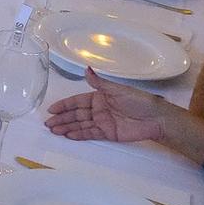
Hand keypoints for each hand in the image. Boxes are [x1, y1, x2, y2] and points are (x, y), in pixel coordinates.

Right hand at [45, 68, 175, 143]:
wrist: (155, 118)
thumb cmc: (139, 101)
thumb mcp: (117, 89)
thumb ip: (99, 82)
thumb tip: (85, 69)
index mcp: (99, 96)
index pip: (77, 101)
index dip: (64, 105)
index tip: (52, 109)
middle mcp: (98, 109)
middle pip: (76, 114)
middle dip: (62, 118)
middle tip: (48, 123)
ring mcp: (102, 122)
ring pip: (80, 125)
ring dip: (67, 127)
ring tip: (54, 131)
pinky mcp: (108, 133)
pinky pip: (90, 134)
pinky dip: (79, 135)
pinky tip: (68, 136)